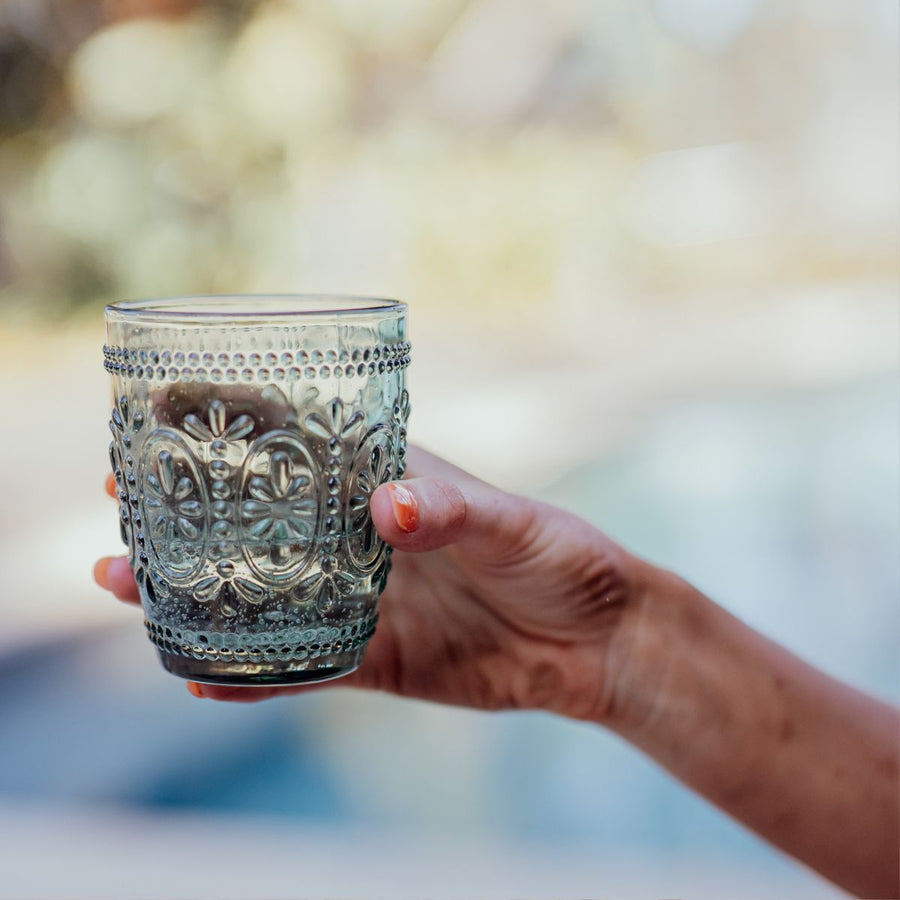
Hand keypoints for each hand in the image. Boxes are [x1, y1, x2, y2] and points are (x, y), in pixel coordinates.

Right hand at [95, 445, 647, 717]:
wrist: (596, 641)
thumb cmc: (561, 556)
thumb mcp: (513, 522)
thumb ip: (453, 512)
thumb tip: (388, 508)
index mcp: (388, 484)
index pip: (299, 448)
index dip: (230, 435)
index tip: (160, 422)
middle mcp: (361, 538)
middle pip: (261, 525)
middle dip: (192, 518)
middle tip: (123, 517)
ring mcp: (360, 600)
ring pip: (264, 597)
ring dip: (199, 594)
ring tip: (128, 587)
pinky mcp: (371, 659)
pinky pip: (299, 667)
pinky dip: (252, 675)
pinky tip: (198, 677)